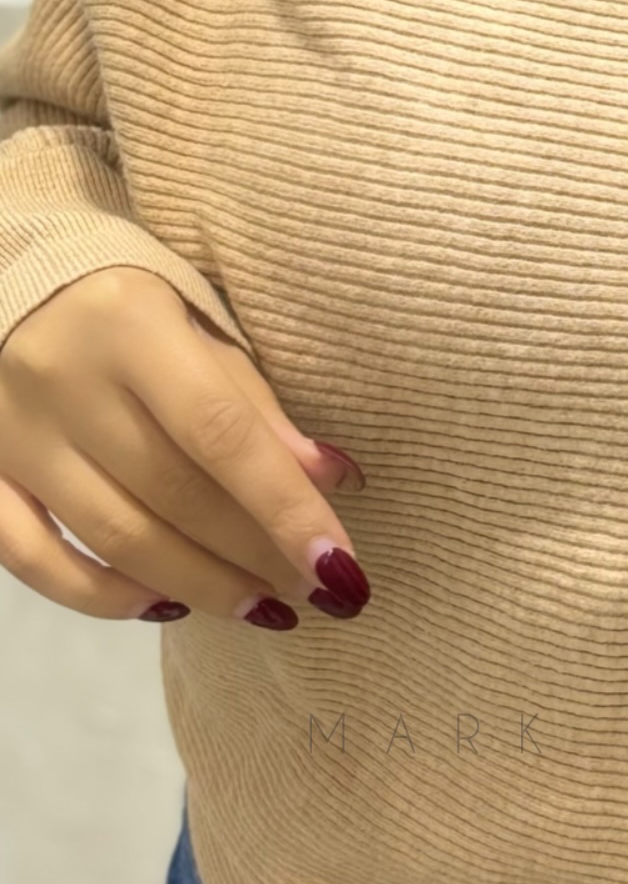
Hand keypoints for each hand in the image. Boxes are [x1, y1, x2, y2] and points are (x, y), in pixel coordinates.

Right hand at [0, 266, 369, 626]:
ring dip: (199, 584)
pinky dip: (102, 595)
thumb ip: (253, 398)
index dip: (285, 505)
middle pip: (173, 493)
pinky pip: (33, 558)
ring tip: (263, 606)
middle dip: (254, 554)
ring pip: (114, 536)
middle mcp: (64, 379)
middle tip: (313, 590)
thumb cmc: (123, 299)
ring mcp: (12, 433)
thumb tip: (331, 478)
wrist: (3, 277)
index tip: (338, 565)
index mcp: (130, 324)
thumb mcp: (195, 316)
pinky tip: (165, 604)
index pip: (221, 432)